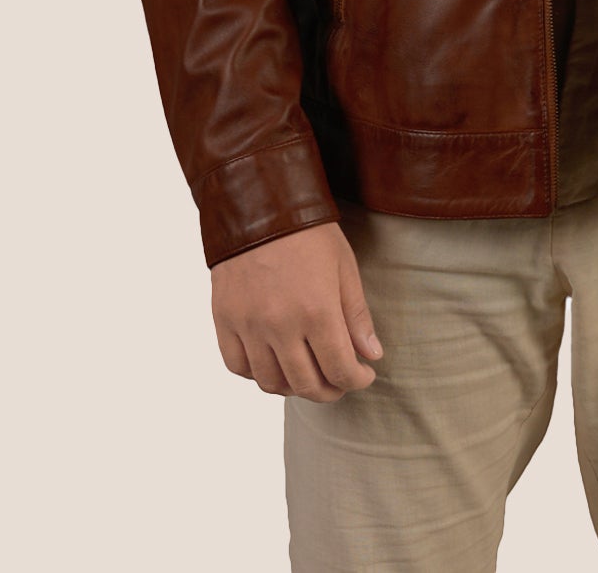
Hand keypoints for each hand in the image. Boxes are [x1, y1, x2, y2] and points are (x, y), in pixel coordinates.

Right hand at [210, 220, 381, 402]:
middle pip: (306, 384)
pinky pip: (238, 366)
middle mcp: (280, 325)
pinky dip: (257, 374)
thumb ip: (357, 315)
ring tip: (309, 375)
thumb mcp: (344, 267)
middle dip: (330, 390)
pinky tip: (274, 363)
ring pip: (270, 382)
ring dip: (294, 387)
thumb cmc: (309, 234)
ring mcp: (249, 325)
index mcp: (317, 311)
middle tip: (340, 382)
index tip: (365, 374)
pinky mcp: (225, 320)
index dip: (358, 380)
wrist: (260, 206)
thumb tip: (372, 355)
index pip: (340, 369)